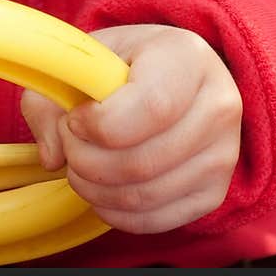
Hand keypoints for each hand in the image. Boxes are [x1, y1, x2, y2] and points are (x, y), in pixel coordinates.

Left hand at [20, 23, 241, 233]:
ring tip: (79, 164)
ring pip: (145, 195)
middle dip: (86, 160)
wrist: (173, 77)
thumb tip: (52, 154)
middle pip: (142, 160)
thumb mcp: (86, 59)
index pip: (151, 107)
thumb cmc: (124, 65)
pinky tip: (99, 187)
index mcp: (189, 56)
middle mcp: (218, 105)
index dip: (98, 124)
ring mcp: (223, 153)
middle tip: (68, 144)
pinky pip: (156, 219)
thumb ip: (53, 96)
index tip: (74, 117)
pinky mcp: (214, 192)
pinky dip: (115, 211)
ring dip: (95, 189)